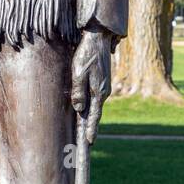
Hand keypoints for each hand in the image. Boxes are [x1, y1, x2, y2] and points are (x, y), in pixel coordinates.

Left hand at [71, 25, 111, 143]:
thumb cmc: (86, 54)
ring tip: (86, 133)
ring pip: (96, 107)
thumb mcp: (78, 73)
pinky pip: (96, 99)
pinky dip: (92, 108)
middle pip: (96, 114)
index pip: (94, 116)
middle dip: (91, 128)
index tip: (90, 142)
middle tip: (87, 144)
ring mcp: (104, 87)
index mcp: (98, 92)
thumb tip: (78, 108)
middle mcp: (103, 92)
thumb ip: (78, 91)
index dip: (91, 130)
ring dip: (91, 119)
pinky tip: (88, 113)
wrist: (98, 39)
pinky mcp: (102, 82)